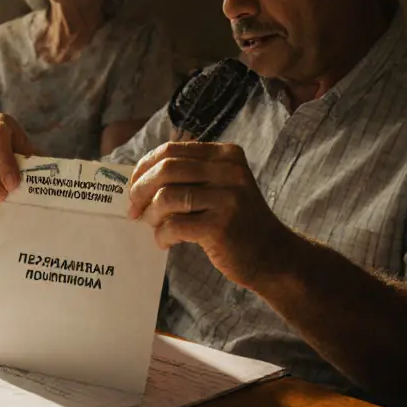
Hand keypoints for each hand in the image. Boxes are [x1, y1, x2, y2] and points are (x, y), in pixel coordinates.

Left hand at [126, 142, 295, 288]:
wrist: (274, 256)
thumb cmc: (238, 223)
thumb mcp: (221, 187)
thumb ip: (189, 176)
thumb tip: (138, 178)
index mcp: (226, 155)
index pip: (171, 150)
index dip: (144, 167)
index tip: (132, 187)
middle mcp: (229, 171)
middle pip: (166, 169)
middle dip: (140, 190)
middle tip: (133, 210)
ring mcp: (227, 198)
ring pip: (167, 197)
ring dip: (151, 215)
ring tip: (154, 227)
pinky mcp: (221, 226)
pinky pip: (174, 225)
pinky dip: (162, 236)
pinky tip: (166, 243)